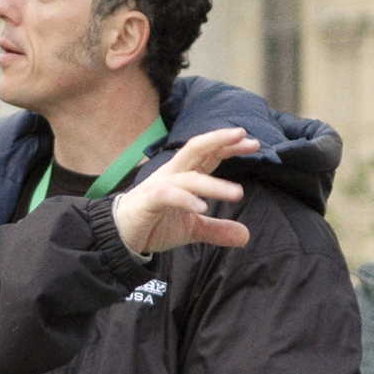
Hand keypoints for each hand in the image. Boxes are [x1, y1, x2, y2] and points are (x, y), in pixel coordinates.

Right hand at [112, 128, 258, 255]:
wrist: (120, 236)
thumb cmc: (154, 223)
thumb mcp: (191, 228)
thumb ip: (216, 229)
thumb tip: (245, 236)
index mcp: (182, 175)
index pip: (208, 154)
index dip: (228, 146)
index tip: (253, 143)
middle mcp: (172, 174)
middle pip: (196, 149)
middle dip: (219, 141)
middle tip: (245, 138)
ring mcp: (159, 186)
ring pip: (189, 178)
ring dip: (213, 185)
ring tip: (237, 193)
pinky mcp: (148, 201)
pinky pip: (168, 195)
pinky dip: (185, 200)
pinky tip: (201, 207)